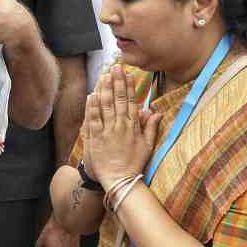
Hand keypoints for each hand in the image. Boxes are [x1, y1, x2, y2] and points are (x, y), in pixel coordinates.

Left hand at [85, 63, 160, 189]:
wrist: (120, 180)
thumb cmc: (134, 163)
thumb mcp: (147, 145)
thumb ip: (150, 127)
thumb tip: (154, 111)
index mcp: (132, 127)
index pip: (130, 101)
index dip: (128, 86)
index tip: (128, 73)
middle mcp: (120, 126)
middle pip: (118, 99)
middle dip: (117, 82)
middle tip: (116, 67)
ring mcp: (107, 131)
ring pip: (105, 106)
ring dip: (104, 89)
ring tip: (104, 75)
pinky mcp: (95, 138)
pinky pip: (93, 119)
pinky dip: (92, 107)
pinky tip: (92, 95)